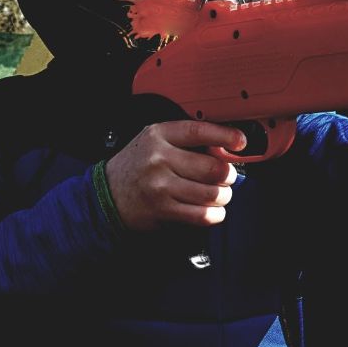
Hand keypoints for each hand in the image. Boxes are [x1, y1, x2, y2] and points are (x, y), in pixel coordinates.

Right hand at [103, 121, 244, 230]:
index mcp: (160, 135)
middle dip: (228, 174)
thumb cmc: (138, 165)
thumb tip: (225, 148)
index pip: (200, 131)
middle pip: (212, 168)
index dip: (225, 136)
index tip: (240, 142)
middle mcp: (160, 159)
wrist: (107, 194)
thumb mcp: (155, 140)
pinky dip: (215, 214)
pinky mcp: (163, 210)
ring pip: (212, 193)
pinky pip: (202, 215)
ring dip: (223, 196)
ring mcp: (160, 186)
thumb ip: (186, 140)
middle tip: (226, 176)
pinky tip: (212, 209)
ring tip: (219, 194)